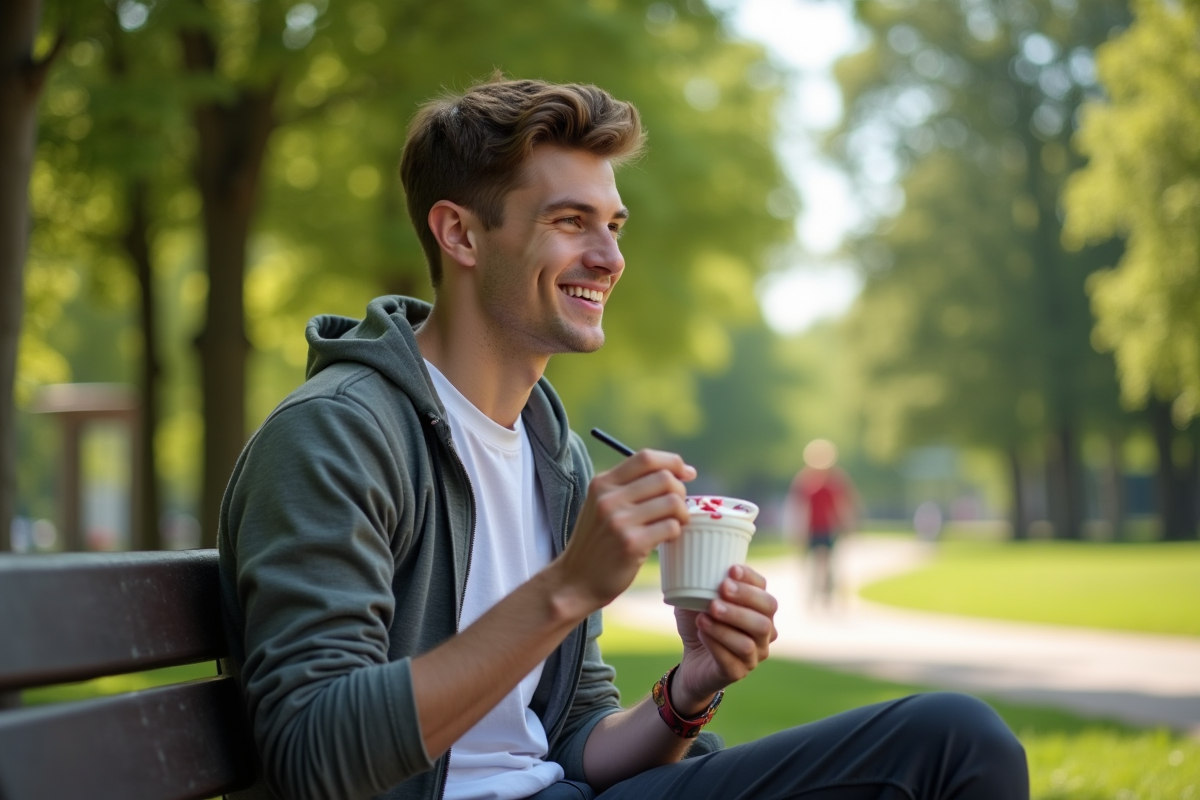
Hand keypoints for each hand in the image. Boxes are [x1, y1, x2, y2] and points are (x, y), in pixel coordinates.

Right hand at [551, 449, 695, 613]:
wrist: (575, 581)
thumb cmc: (596, 543)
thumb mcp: (600, 506)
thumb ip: (627, 487)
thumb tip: (674, 472)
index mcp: (602, 483)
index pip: (646, 458)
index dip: (673, 462)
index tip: (687, 473)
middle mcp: (609, 498)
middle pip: (664, 478)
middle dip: (681, 492)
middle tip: (678, 508)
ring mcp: (619, 521)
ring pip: (672, 502)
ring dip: (682, 514)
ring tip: (674, 524)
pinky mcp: (631, 544)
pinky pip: (670, 527)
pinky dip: (676, 532)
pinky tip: (666, 539)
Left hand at [670, 565, 777, 714]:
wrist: (691, 658)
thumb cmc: (701, 622)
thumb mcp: (699, 597)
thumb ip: (703, 580)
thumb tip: (694, 557)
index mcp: (759, 610)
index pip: (764, 591)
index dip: (751, 580)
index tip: (731, 569)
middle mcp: (765, 632)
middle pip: (766, 615)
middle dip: (744, 600)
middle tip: (721, 590)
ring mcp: (754, 655)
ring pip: (750, 641)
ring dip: (726, 625)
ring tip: (705, 615)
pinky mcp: (738, 673)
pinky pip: (732, 660)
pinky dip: (715, 643)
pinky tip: (702, 632)